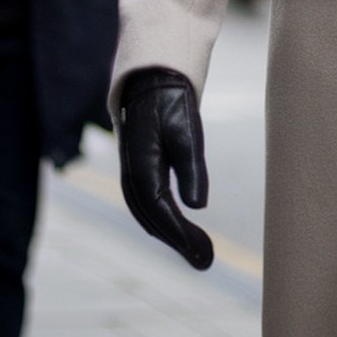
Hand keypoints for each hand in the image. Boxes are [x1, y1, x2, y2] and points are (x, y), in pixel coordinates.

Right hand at [118, 67, 213, 268]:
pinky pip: (146, 202)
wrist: (152, 74)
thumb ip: (192, 166)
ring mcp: (131, 169)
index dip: (180, 234)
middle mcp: (131, 170)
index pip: (159, 208)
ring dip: (169, 234)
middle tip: (205, 261)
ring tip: (198, 252)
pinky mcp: (138, 167)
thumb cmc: (172, 100)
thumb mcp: (187, 128)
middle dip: (177, 241)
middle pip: (150, 216)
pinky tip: (180, 230)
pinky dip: (161, 219)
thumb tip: (198, 207)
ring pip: (146, 212)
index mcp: (141, 161)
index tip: (203, 255)